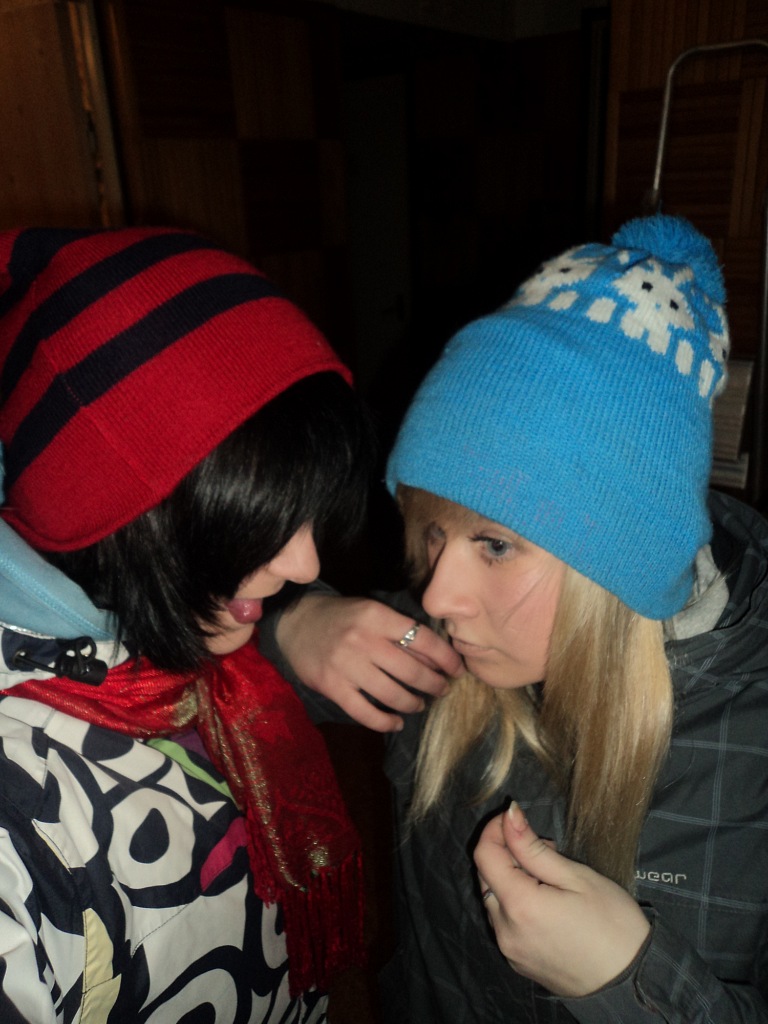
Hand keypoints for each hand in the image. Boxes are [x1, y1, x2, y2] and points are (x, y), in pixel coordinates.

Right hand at [275, 593, 462, 730]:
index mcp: (377, 617)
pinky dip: (385, 722)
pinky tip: (396, 722)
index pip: (423, 640)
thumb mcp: (372, 611)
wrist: (296, 621)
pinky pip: (365, 713)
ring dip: (413, 704)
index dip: (446, 659)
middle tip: (442, 690)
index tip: (457, 670)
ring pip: (392, 694)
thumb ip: (400, 631)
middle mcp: (363, 640)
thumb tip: (438, 658)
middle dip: (434, 685)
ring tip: (420, 704)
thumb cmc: (343, 616)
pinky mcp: (332, 686)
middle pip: (411, 671)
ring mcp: (346, 665)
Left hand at [474, 802, 650, 996]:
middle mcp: (505, 930)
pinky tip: (547, 901)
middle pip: (486, 877)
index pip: (484, 855)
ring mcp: (510, 949)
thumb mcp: (577, 876)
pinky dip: (517, 902)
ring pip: (495, 899)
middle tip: (547, 849)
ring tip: (551, 876)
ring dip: (512, 878)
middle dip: (506, 853)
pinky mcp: (518, 961)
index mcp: (519, 906)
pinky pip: (505, 922)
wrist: (632, 984)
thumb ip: (533, 847)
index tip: (516, 817)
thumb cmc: (613, 926)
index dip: (495, 829)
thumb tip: (508, 815)